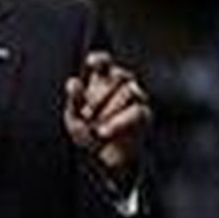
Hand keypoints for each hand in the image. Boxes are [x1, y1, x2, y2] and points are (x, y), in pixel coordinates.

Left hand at [63, 51, 151, 182]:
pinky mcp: (144, 113)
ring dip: (109, 109)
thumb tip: (74, 82)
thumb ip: (74, 100)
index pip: (103, 62)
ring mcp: (135, 98)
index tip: (92, 62)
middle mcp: (120, 85)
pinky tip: (104, 132)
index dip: (100, 59)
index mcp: (100, 81)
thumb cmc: (87, 132)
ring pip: (130, 90)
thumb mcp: (74, 117)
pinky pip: (136, 111)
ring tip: (96, 127)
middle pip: (118, 74)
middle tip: (87, 114)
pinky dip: (118, 122)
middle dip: (100, 95)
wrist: (104, 158)